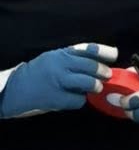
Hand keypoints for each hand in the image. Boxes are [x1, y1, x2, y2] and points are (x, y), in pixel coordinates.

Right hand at [0, 44, 117, 118]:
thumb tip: (98, 61)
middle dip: (102, 71)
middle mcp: (61, 64)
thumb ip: (72, 57)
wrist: (15, 88)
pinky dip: (80, 100)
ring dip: (94, 86)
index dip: (103, 52)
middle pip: (90, 66)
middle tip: (107, 75)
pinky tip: (77, 99)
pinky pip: (76, 99)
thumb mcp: (54, 58)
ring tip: (96, 88)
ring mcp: (58, 81)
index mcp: (62, 53)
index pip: (88, 49)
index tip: (113, 55)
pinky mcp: (54, 98)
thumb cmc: (38, 72)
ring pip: (86, 82)